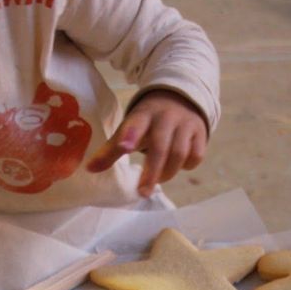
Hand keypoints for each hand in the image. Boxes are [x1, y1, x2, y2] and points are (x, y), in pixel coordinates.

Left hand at [86, 90, 208, 196]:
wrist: (180, 97)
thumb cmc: (148, 121)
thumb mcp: (129, 128)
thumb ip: (110, 150)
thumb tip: (89, 170)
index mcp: (143, 115)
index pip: (136, 124)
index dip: (130, 135)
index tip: (124, 147)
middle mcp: (166, 117)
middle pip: (160, 146)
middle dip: (152, 171)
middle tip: (143, 192)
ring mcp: (186, 124)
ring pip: (180, 154)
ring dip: (167, 172)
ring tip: (158, 179)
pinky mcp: (201, 133)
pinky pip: (196, 155)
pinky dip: (186, 166)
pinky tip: (177, 166)